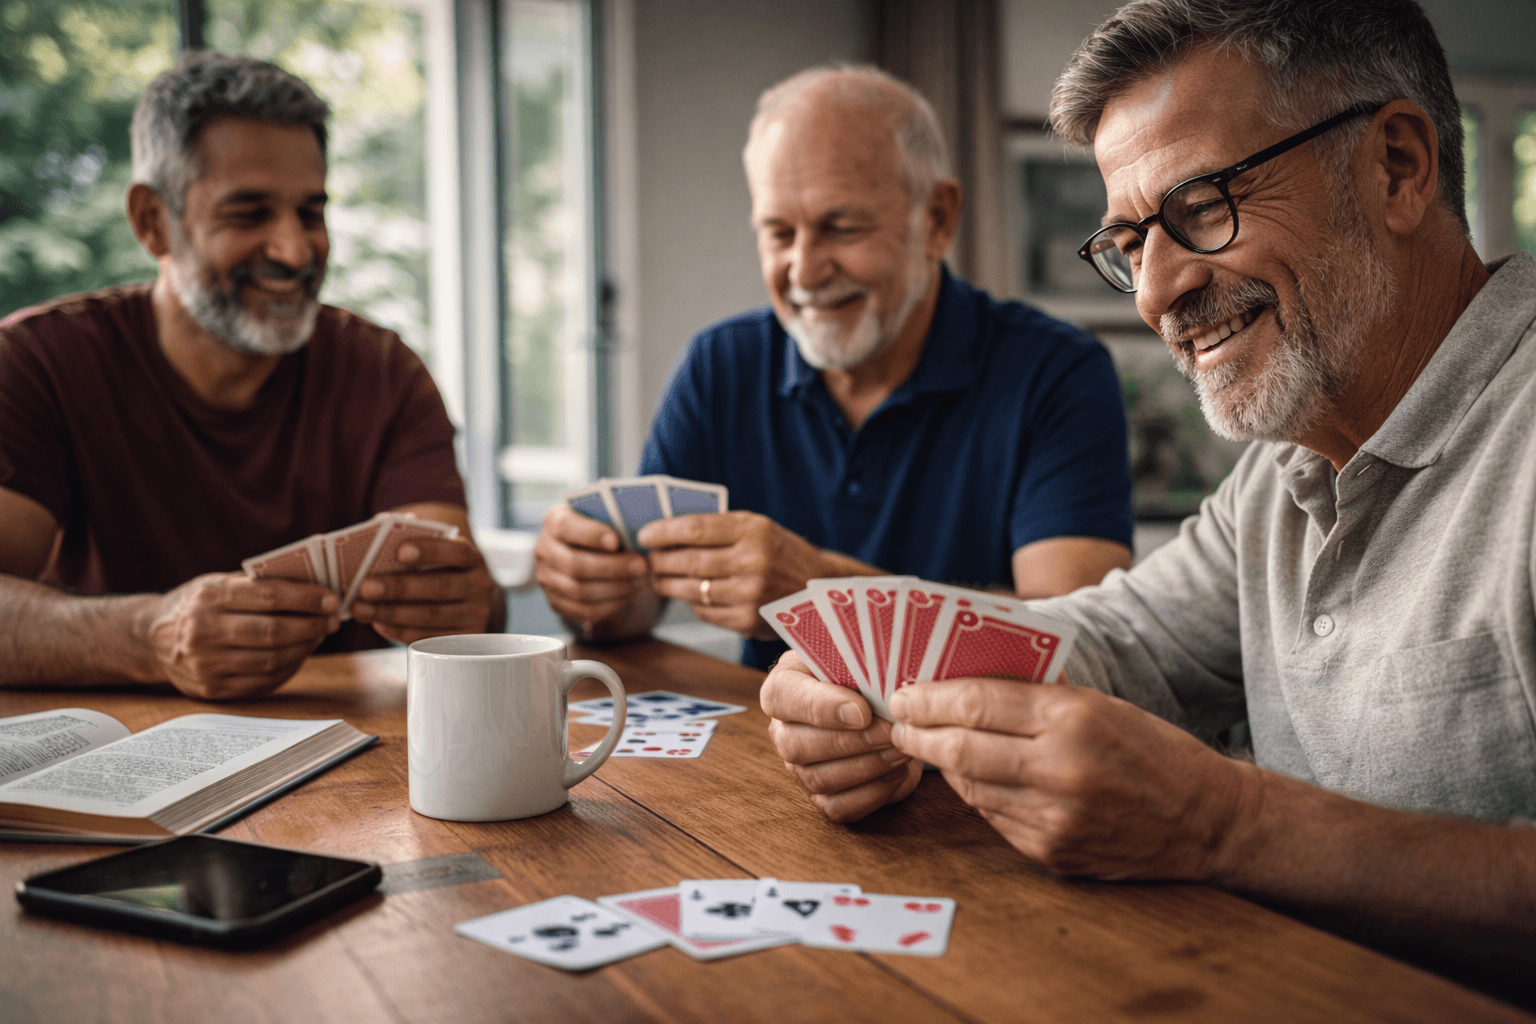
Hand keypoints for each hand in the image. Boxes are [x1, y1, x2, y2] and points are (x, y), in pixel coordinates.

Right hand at [143, 572, 338, 699]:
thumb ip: (258, 584)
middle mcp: (203, 631)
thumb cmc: (197, 604)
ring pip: (271, 660)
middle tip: (332, 620)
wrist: (151, 639)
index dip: (306, 598)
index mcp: (208, 597)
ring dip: (305, 648)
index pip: (269, 596)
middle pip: (273, 632)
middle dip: (311, 625)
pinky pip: (263, 681)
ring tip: (319, 635)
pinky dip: (289, 668)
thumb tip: (314, 587)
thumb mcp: (217, 583)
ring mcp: (206, 665)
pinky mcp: (212, 689)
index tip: (332, 599)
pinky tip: (299, 654)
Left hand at [351, 536, 498, 643]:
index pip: (456, 552)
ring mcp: (475, 615)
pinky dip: (398, 630)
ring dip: (391, 613)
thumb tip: (382, 522)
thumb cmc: (441, 572)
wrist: (472, 606)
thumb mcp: (437, 553)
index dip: (429, 551)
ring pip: (430, 616)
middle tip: (365, 587)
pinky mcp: (464, 641)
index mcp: (473, 558)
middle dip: (399, 587)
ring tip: (360, 608)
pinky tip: (377, 622)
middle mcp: (480, 586)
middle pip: (439, 587)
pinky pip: (428, 637)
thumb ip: (413, 537)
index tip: (399, 551)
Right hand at [533, 503, 649, 627]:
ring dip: (616, 587)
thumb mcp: (604, 517)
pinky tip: (630, 594)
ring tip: (641, 580)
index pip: (565, 527)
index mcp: (554, 521)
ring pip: (579, 591)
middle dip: (613, 567)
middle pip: (574, 564)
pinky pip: (584, 610)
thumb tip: (638, 535)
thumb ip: (614, 521)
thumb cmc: (601, 528)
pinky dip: (611, 604)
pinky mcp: (557, 602)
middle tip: (642, 566)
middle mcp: (544, 549)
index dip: (590, 535)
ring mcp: (547, 579)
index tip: (616, 541)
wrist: (588, 552)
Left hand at [640, 512, 836, 638]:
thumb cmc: (781, 553)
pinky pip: (705, 612)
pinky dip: (691, 603)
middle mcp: (753, 562)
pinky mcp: (747, 621)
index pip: (695, 529)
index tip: (644, 535)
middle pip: (689, 561)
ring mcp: (750, 595)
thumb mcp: (758, 527)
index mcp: (754, 531)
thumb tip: (666, 532)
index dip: (663, 532)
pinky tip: (689, 595)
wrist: (818, 589)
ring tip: (659, 578)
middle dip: (660, 560)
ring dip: (668, 584)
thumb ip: (718, 527)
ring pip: (692, 590)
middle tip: (647, 559)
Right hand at [760, 651, 923, 821]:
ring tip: (901, 747)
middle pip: (797, 745)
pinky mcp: (823, 797)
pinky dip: (873, 792)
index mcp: (784, 687)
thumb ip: (860, 661)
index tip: (862, 711)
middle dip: (851, 741)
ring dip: (867, 766)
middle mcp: (783, 730)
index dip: (820, 707)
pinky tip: (897, 770)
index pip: (782, 697)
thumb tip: (884, 684)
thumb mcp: (861, 655)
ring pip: (818, 778)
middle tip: (891, 731)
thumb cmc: (869, 674)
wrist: (886, 708)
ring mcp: (800, 768)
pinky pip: (840, 807)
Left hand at [888, 679, 1255, 880]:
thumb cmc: (1152, 749)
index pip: (977, 702)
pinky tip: (970, 777)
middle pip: (960, 748)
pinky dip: (975, 794)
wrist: (1208, 821)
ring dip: (941, 764)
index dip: (930, 696)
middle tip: (899, 722)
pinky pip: (994, 817)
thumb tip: (964, 678)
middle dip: (918, 733)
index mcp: (1074, 719)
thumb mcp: (1100, 703)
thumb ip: (1035, 694)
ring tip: (927, 745)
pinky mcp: (1052, 852)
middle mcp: (1061, 770)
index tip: (905, 691)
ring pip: (970, 787)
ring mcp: (1054, 818)